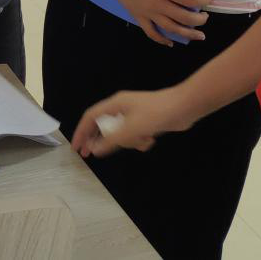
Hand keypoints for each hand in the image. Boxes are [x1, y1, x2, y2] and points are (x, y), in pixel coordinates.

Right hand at [70, 87, 194, 157]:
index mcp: (114, 104)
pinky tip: (150, 140)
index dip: (81, 132)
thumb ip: (111, 140)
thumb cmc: (156, 114)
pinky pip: (134, 134)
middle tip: (90, 155)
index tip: (76, 147)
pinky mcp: (144, 121)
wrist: (184, 107)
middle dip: (101, 141)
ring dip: (128, 142)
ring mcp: (133, 114)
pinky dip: (139, 140)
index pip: (90, 117)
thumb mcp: (131, 129)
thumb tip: (94, 149)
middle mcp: (121, 108)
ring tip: (140, 142)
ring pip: (120, 133)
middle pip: (103, 126)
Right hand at [95, 0, 212, 46]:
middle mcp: (156, 5)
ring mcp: (146, 13)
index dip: (203, 0)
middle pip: (183, 17)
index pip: (189, 0)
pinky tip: (170, 43)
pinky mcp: (137, 16)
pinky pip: (150, 32)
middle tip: (206, 17)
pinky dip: (161, 40)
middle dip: (198, 20)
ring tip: (199, 36)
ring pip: (170, 28)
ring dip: (186, 34)